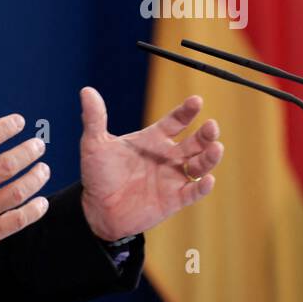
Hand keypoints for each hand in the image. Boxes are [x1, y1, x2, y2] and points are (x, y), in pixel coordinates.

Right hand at [0, 109, 50, 278]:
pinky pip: (16, 220)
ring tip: (44, 169)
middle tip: (38, 145)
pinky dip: (33, 211)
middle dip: (28, 151)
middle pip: (7, 164)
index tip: (19, 122)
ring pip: (16, 191)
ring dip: (36, 178)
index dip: (5, 127)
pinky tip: (41, 202)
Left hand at [77, 87, 223, 241]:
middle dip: (206, 133)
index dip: (187, 111)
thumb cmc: (98, 175)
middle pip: (195, 141)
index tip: (196, 101)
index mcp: (154, 139)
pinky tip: (208, 180)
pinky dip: (203, 187)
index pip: (176, 121)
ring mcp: (173, 177)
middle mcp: (168, 156)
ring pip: (200, 164)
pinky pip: (193, 192)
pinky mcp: (175, 199)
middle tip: (211, 126)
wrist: (97, 210)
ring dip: (210, 157)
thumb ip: (95, 118)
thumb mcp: (94, 145)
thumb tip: (86, 91)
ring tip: (216, 148)